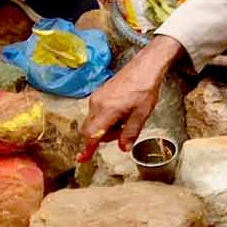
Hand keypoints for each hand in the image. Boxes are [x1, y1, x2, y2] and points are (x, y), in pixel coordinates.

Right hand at [81, 37, 181, 160]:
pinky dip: (107, 118)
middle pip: (90, 130)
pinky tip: (122, 112)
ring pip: (94, 122)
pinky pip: (97, 112)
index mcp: (106, 111)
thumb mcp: (141, 115)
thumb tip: (123, 148)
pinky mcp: (99, 93)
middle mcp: (96, 104)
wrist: (144, 67)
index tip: (81, 158)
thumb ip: (130, 133)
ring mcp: (96, 97)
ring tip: (126, 119)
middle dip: (104, 136)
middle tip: (123, 133)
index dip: (87, 148)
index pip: (91, 135)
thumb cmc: (144, 88)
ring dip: (107, 127)